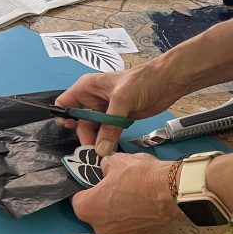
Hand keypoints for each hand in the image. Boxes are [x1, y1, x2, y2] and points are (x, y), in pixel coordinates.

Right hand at [55, 59, 188, 156]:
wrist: (168, 82)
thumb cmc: (142, 81)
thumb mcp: (122, 100)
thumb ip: (110, 125)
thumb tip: (100, 150)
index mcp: (87, 88)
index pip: (64, 103)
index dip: (64, 117)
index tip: (72, 130)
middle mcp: (93, 100)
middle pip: (78, 122)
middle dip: (84, 135)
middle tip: (93, 149)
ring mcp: (105, 111)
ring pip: (92, 131)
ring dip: (96, 142)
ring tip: (103, 152)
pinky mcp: (117, 121)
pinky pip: (106, 135)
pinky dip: (107, 143)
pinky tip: (110, 150)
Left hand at [71, 153, 181, 233]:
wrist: (171, 190)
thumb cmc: (140, 176)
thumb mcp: (116, 161)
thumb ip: (105, 165)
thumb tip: (105, 166)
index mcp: (87, 209)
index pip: (76, 198)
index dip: (83, 186)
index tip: (90, 179)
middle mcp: (100, 227)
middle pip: (94, 211)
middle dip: (100, 198)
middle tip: (110, 183)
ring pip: (112, 219)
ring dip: (117, 207)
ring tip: (129, 190)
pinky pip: (130, 223)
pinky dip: (133, 213)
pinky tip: (141, 199)